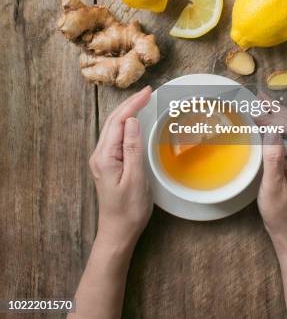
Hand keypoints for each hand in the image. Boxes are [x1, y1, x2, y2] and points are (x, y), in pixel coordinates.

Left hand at [89, 87, 152, 251]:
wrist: (118, 233)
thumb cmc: (128, 210)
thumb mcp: (135, 178)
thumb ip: (132, 148)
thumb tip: (132, 120)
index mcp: (105, 156)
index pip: (118, 121)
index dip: (133, 104)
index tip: (148, 92)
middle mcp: (100, 155)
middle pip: (113, 121)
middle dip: (130, 103)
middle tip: (148, 92)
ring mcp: (102, 159)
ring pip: (113, 127)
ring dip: (127, 111)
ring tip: (142, 100)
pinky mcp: (107, 164)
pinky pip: (116, 137)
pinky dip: (125, 124)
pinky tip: (134, 121)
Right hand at [257, 107, 286, 247]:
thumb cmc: (279, 211)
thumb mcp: (272, 185)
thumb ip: (273, 156)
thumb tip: (272, 129)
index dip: (273, 117)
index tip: (253, 115)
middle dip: (276, 108)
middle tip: (256, 95)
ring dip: (278, 112)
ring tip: (261, 100)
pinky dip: (280, 123)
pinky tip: (269, 118)